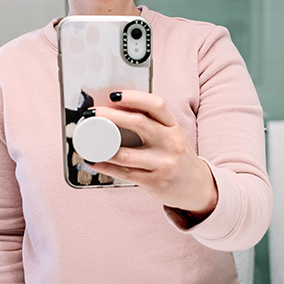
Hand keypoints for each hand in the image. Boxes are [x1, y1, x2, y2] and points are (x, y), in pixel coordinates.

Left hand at [88, 90, 218, 217]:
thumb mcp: (172, 136)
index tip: (114, 95)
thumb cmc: (177, 157)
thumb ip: (153, 123)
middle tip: (92, 114)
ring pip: (126, 154)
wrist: (197, 187)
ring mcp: (163, 164)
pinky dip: (105, 166)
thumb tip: (117, 109)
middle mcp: (170, 143)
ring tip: (87, 141)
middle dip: (111, 116)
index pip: (157, 105)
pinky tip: (94, 161)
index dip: (134, 97)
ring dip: (102, 148)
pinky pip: (124, 173)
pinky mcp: (154, 182)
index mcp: (173, 127)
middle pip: (138, 123)